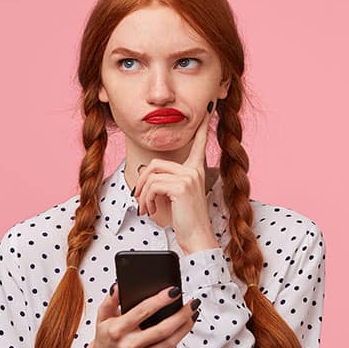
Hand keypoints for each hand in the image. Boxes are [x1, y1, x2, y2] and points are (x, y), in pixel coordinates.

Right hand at [83, 282, 200, 347]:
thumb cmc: (105, 338)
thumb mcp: (103, 315)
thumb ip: (111, 299)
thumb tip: (119, 285)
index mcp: (117, 330)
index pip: (142, 312)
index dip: (160, 300)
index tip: (174, 291)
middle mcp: (129, 345)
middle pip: (162, 329)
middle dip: (181, 315)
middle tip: (192, 303)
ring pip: (169, 342)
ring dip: (184, 327)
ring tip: (192, 314)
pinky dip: (178, 338)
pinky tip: (183, 328)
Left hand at [133, 101, 217, 253]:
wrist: (197, 238)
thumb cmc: (185, 221)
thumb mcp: (172, 197)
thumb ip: (162, 181)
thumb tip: (143, 171)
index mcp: (196, 170)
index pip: (199, 143)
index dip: (203, 126)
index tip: (208, 108)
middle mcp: (194, 170)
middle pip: (155, 163)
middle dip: (142, 183)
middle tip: (140, 200)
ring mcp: (189, 176)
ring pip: (151, 174)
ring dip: (143, 194)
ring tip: (146, 209)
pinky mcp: (181, 186)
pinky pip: (152, 185)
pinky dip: (146, 199)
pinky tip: (151, 211)